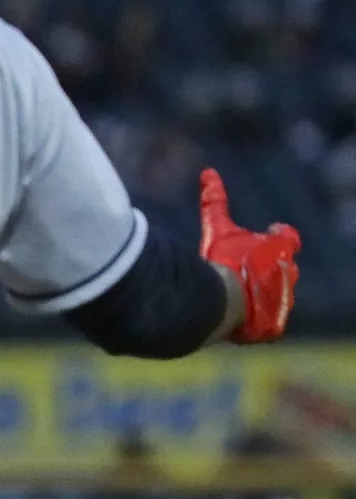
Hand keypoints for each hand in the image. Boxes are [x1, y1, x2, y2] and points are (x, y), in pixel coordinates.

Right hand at [199, 168, 299, 342]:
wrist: (224, 303)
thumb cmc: (224, 261)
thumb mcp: (216, 228)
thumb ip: (214, 201)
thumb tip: (208, 170)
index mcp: (282, 250)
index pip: (288, 238)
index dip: (279, 236)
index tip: (271, 232)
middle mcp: (289, 276)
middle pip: (287, 269)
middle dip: (272, 267)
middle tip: (251, 267)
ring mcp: (284, 302)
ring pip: (278, 296)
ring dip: (263, 293)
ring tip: (240, 294)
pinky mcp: (274, 327)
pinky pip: (268, 323)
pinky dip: (256, 318)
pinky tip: (238, 316)